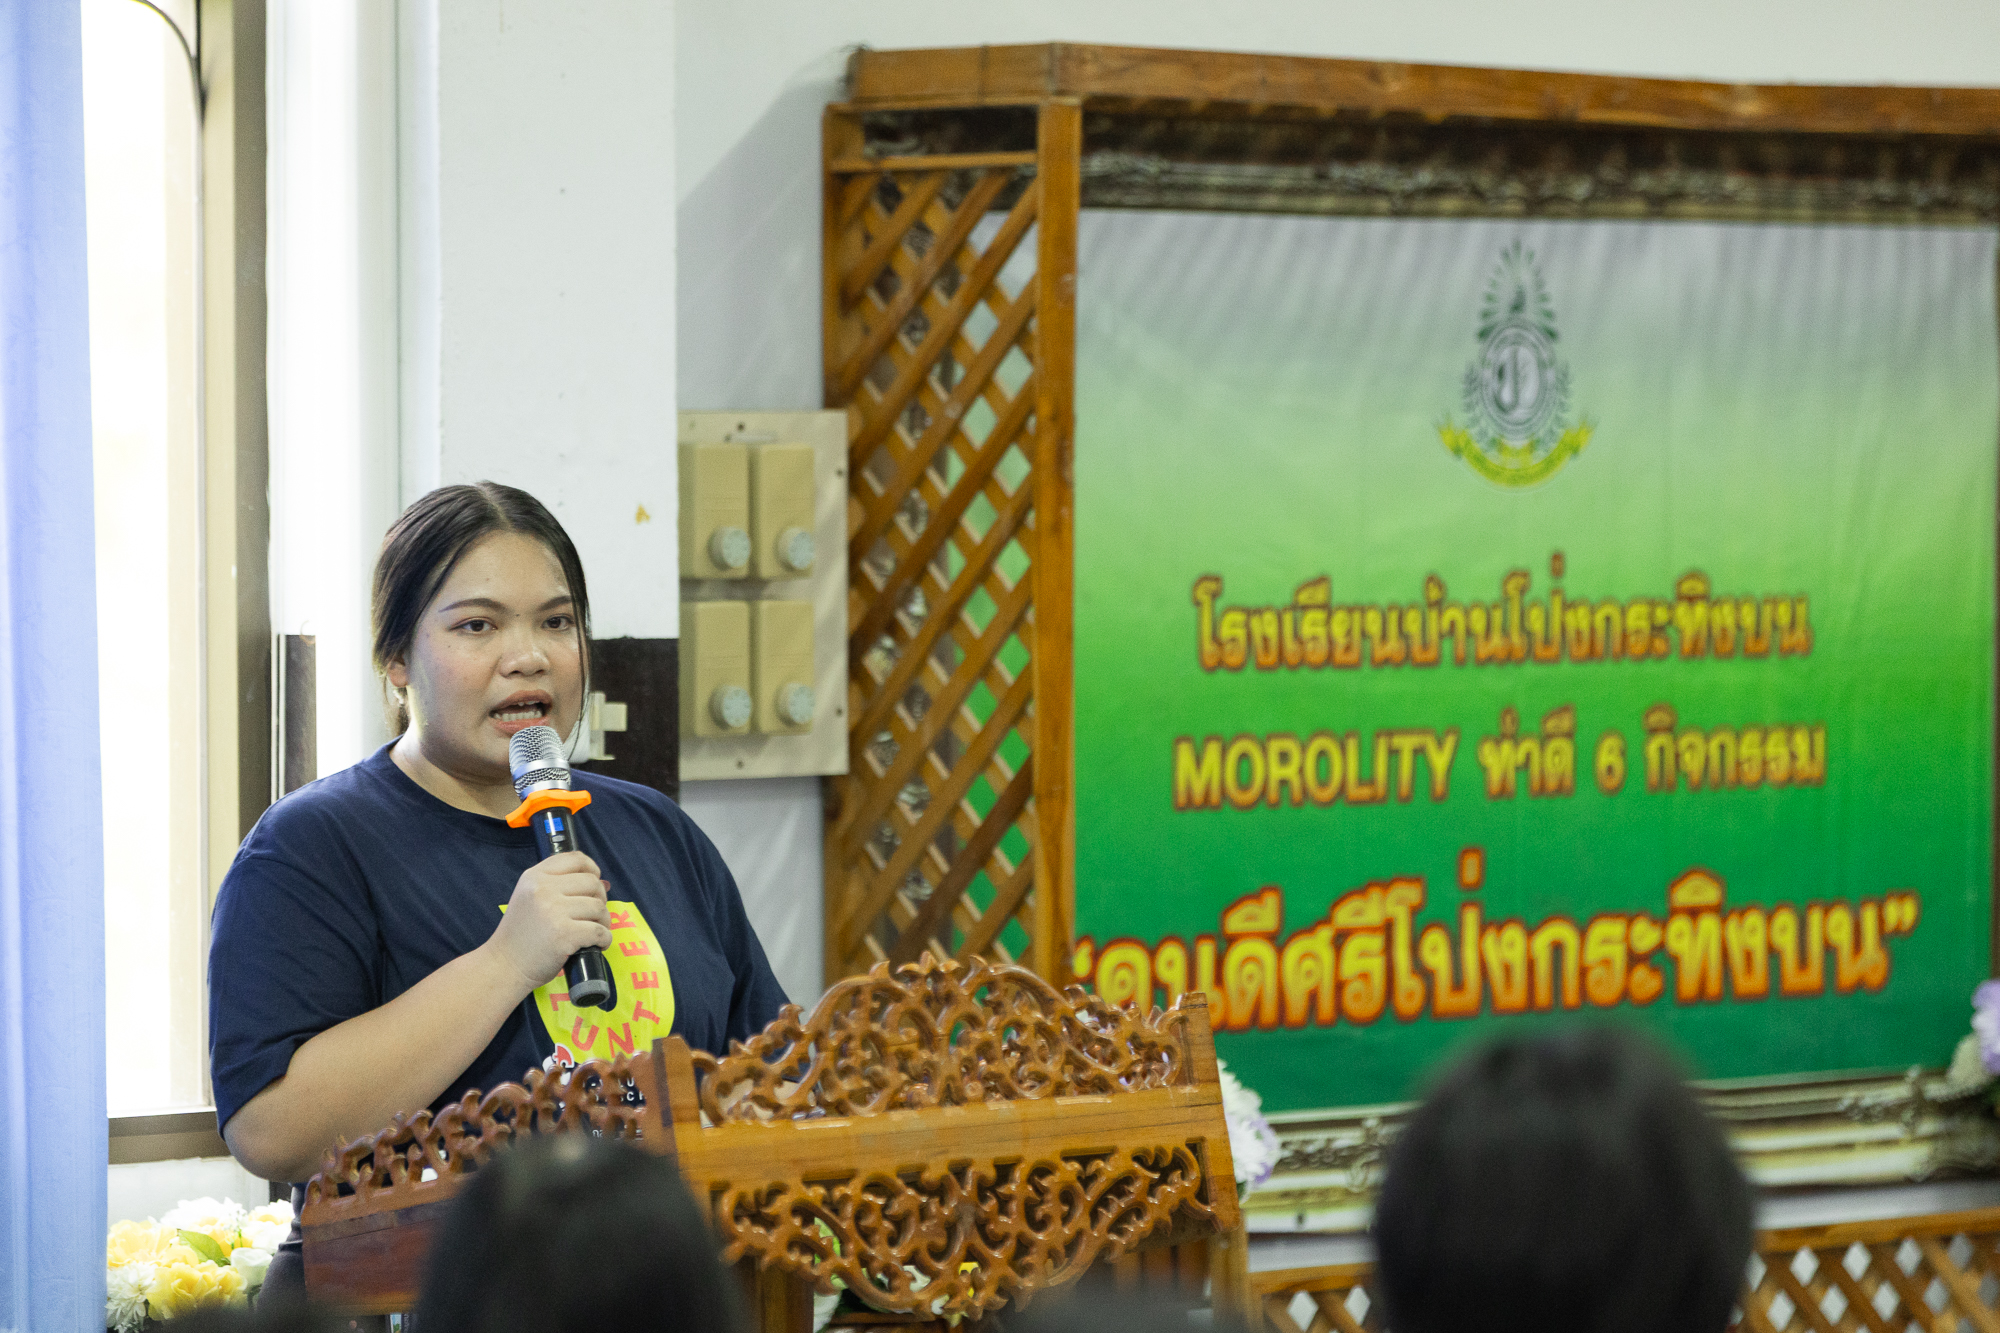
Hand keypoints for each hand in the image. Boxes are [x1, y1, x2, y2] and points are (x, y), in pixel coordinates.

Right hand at [487, 851, 611, 989]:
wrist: (504, 966)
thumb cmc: (520, 936)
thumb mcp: (530, 899)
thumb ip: (561, 887)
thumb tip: (604, 883)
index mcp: (534, 877)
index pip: (575, 859)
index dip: (592, 869)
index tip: (594, 884)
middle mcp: (543, 889)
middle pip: (592, 883)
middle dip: (600, 899)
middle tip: (593, 916)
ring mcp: (554, 911)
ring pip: (598, 907)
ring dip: (603, 922)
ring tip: (593, 932)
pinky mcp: (564, 934)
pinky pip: (599, 931)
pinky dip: (604, 939)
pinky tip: (596, 945)